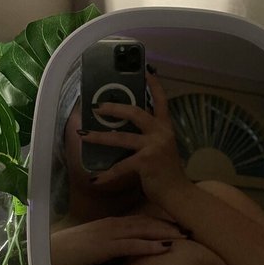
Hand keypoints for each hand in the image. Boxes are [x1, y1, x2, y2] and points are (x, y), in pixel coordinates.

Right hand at [51, 214, 185, 264]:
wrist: (50, 254)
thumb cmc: (71, 252)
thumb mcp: (96, 245)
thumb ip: (112, 244)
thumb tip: (127, 250)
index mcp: (112, 223)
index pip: (141, 219)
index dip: (161, 220)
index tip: (178, 223)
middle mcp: (114, 225)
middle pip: (147, 222)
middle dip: (169, 224)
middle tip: (189, 228)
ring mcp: (110, 234)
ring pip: (143, 231)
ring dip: (165, 233)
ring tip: (183, 236)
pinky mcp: (105, 247)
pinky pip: (132, 246)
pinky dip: (150, 246)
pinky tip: (164, 249)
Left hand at [79, 73, 187, 201]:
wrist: (179, 193)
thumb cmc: (167, 171)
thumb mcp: (162, 147)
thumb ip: (149, 136)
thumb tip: (124, 130)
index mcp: (165, 127)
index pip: (162, 100)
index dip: (153, 85)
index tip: (145, 71)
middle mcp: (161, 132)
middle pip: (135, 112)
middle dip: (114, 108)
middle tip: (97, 107)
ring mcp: (154, 146)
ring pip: (121, 137)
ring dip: (100, 136)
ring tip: (84, 135)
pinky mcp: (146, 162)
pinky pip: (120, 166)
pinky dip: (106, 175)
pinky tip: (95, 179)